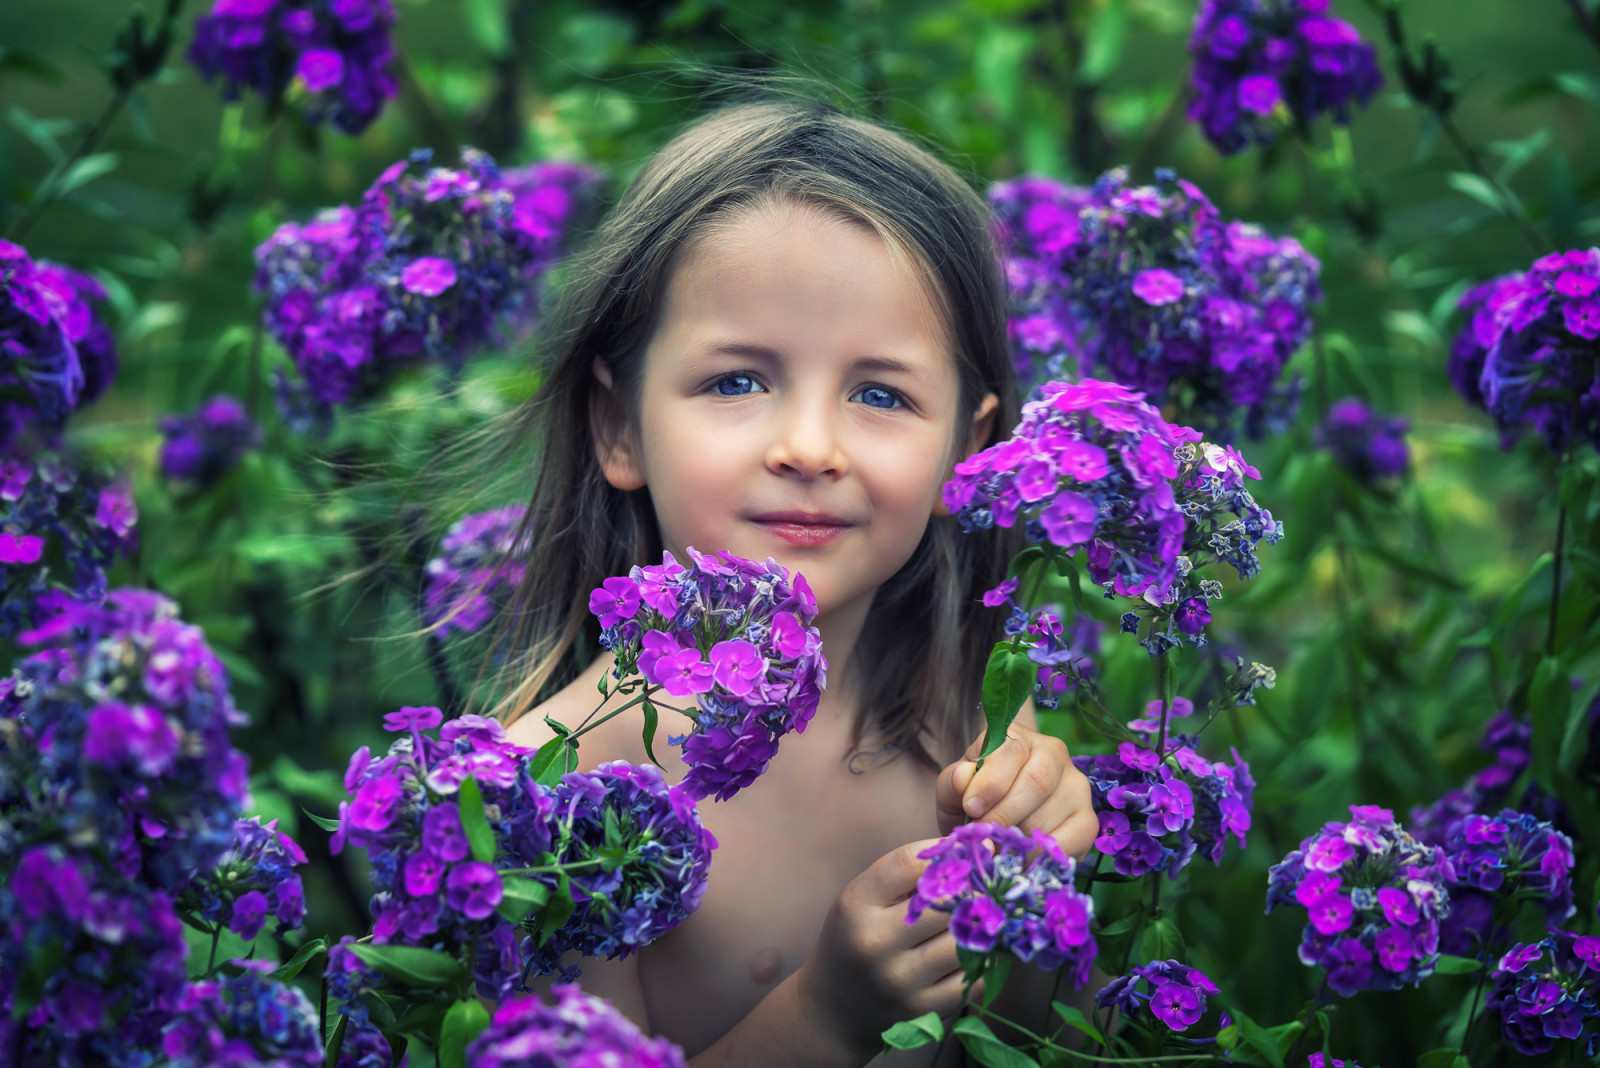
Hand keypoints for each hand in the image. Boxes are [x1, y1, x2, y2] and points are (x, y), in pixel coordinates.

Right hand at [794, 840, 978, 1061]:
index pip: (910, 863)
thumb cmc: (855, 939)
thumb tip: (975, 848)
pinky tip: (976, 949)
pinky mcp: (923, 1010)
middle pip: (945, 903)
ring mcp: (900, 980)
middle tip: (984, 886)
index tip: (964, 851)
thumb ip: (905, 873)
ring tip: (982, 917)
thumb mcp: (862, 899)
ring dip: (981, 926)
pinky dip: (982, 960)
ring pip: (964, 941)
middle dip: (972, 890)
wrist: (833, 1009)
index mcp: (856, 905)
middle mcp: (875, 942)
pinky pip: (972, 978)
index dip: (946, 851)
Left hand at [935, 721, 1096, 858]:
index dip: (991, 783)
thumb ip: (954, 782)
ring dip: (1018, 839)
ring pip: (1051, 814)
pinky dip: (1039, 856)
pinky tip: (1021, 858)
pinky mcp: (1088, 821)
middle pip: (1037, 782)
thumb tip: (963, 777)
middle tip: (984, 835)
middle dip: (1005, 814)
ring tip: (998, 848)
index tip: (971, 807)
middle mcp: (1054, 754)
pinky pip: (1068, 841)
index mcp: (1017, 737)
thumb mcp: (953, 790)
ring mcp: (1076, 787)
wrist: (996, 825)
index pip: (1011, 752)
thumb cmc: (974, 800)